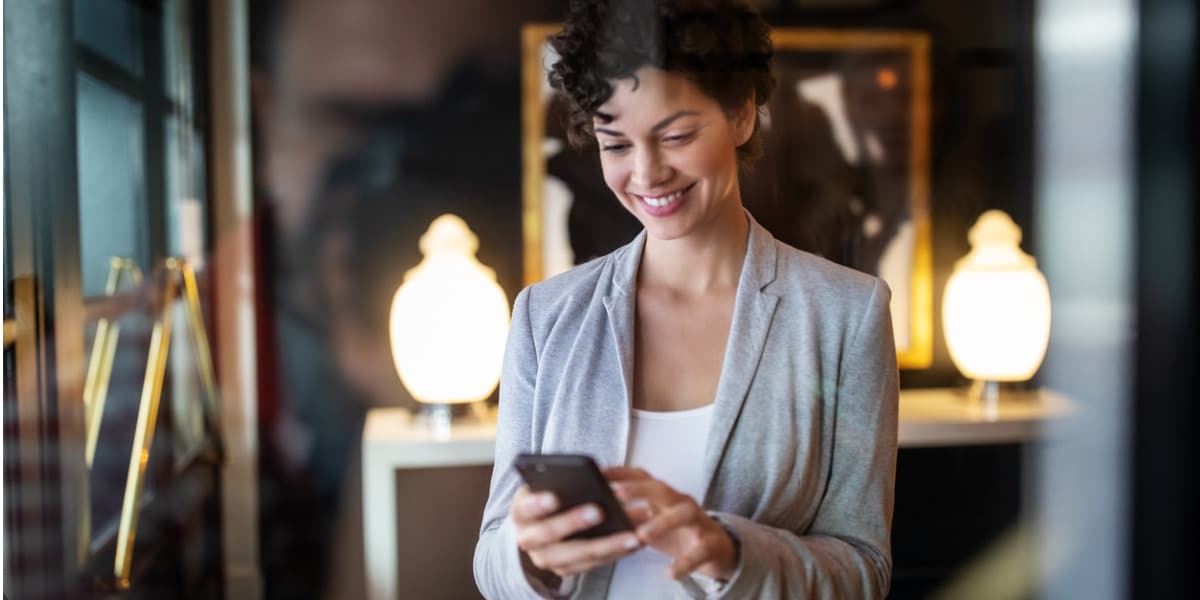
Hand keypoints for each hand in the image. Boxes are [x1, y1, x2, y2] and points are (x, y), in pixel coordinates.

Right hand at [509, 485, 642, 579]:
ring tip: (632, 533)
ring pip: (576, 555)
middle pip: (549, 535)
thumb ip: (557, 479)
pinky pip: (592, 564)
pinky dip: (615, 554)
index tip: (554, 497)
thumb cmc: (545, 494)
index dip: (538, 505)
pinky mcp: (566, 569)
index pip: (524, 509)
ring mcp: (547, 558)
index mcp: (519, 513)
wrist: (536, 526)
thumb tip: (587, 472)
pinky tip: (634, 542)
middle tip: (600, 511)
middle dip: (574, 523)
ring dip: (607, 545)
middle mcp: (528, 540)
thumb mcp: (542, 484)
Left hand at [605, 467, 737, 580]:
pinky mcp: (709, 544)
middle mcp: (681, 502)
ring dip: (662, 522)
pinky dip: (684, 563)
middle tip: (617, 494)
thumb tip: (596, 513)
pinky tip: (671, 573)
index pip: (642, 477)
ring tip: (641, 535)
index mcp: (664, 496)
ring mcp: (698, 521)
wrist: (716, 550)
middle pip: (661, 489)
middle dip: (639, 490)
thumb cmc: (677, 532)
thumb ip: (631, 515)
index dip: (622, 473)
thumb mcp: (653, 520)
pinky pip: (698, 552)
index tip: (600, 472)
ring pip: (683, 514)